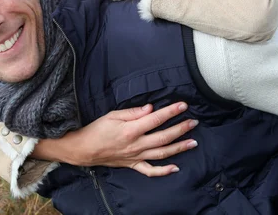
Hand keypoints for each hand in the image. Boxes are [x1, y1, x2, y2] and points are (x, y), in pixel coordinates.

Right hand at [33, 102, 197, 176]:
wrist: (84, 149)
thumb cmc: (96, 129)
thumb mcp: (112, 115)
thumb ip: (133, 112)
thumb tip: (150, 108)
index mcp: (131, 130)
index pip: (156, 119)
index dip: (171, 112)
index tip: (183, 105)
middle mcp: (136, 145)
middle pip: (163, 137)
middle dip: (181, 129)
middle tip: (194, 122)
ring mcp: (136, 156)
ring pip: (162, 153)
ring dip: (179, 148)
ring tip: (193, 142)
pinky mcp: (133, 165)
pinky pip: (150, 170)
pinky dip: (164, 171)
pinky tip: (176, 168)